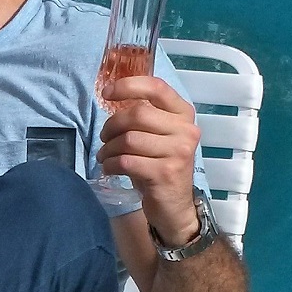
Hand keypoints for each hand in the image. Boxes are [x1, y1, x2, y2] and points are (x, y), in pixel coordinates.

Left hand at [98, 75, 201, 245]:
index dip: (128, 86)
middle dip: (112, 125)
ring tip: (105, 156)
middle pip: (137, 114)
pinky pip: (126, 161)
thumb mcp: (158, 135)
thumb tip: (111, 95)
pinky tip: (110, 168)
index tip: (106, 92)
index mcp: (184, 114)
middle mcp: (186, 130)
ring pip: (129, 139)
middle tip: (104, 138)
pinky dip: (111, 164)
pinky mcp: (165, 173)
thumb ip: (143, 114)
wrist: (174, 206)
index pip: (156, 87)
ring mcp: (178, 152)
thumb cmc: (160, 163)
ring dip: (108, 148)